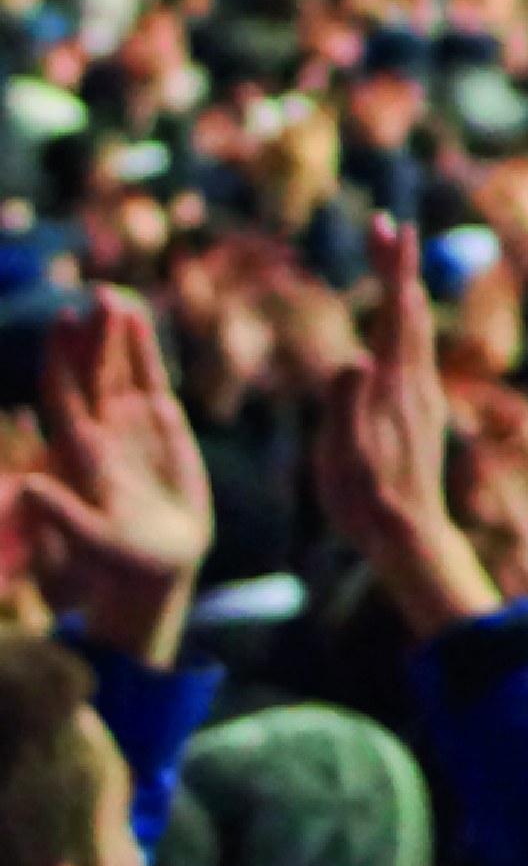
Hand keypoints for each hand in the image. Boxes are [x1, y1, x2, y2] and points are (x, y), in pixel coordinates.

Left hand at [10, 291, 210, 663]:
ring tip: (116, 297)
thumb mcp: (89, 543)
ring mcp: (129, 425)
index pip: (66, 395)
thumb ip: (61, 515)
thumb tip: (28, 488)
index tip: (63, 321)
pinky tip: (139, 322)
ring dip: (118, 335)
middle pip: (92, 373)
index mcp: (78, 451)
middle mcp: (99, 430)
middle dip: (93, 336)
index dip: (62, 359)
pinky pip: (150, 379)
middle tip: (100, 294)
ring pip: (119, 369)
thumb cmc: (117, 563)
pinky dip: (144, 351)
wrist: (152, 570)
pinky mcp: (161, 426)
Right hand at [311, 219, 496, 638]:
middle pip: (411, 311)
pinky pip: (414, 354)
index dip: (393, 267)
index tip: (391, 226)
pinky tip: (397, 333)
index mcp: (395, 384)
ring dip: (404, 293)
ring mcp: (422, 398)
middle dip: (399, 267)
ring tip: (395, 268)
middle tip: (388, 227)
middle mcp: (417, 383)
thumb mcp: (343, 454)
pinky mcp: (420, 414)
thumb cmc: (366, 499)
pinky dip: (404, 326)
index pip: (397, 310)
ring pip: (417, 332)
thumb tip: (355, 358)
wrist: (409, 535)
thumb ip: (346, 405)